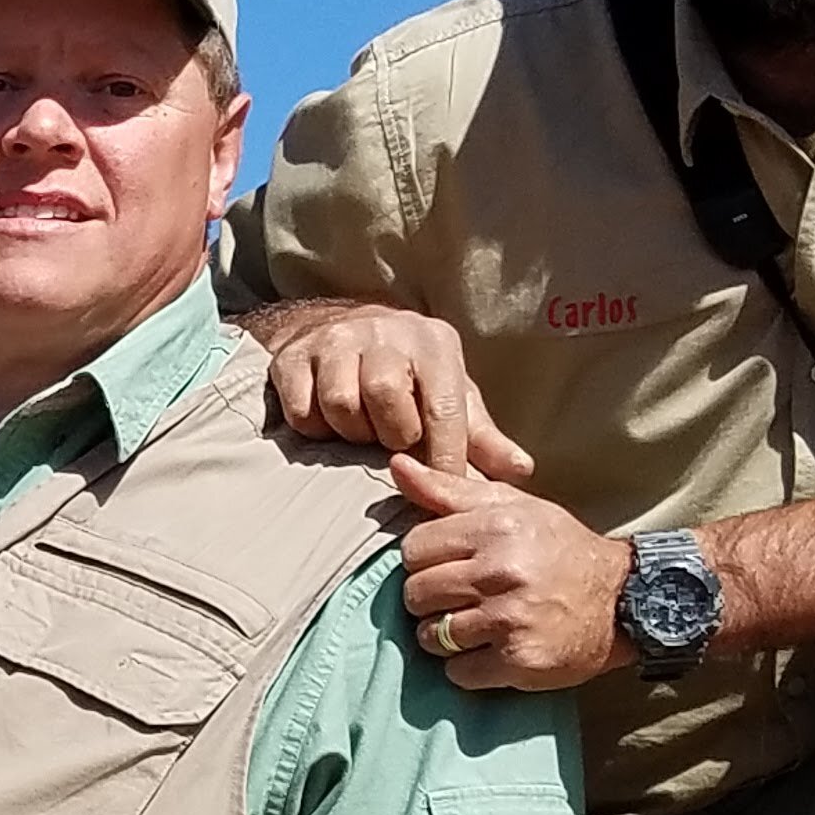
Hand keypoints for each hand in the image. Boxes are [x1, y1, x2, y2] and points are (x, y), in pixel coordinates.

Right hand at [250, 297, 535, 479]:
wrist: (344, 331)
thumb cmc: (410, 376)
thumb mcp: (450, 397)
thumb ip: (483, 438)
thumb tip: (521, 470)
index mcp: (434, 343)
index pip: (441, 407)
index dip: (442, 455)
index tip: (439, 484)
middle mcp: (385, 332)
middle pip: (385, 399)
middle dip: (390, 434)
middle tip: (390, 440)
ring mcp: (335, 340)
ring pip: (341, 405)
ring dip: (351, 432)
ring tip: (361, 429)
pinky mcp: (293, 356)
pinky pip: (302, 410)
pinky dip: (314, 427)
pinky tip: (327, 421)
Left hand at [391, 457, 631, 690]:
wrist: (623, 601)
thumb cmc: (557, 550)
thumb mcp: (511, 507)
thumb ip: (448, 490)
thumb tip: (396, 465)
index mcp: (496, 528)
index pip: (414, 549)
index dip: (425, 561)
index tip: (450, 565)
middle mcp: (501, 571)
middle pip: (416, 594)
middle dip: (432, 600)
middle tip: (464, 598)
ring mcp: (510, 618)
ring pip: (431, 636)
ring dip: (447, 637)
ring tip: (479, 625)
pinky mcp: (518, 660)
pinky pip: (458, 673)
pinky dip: (468, 668)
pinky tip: (494, 651)